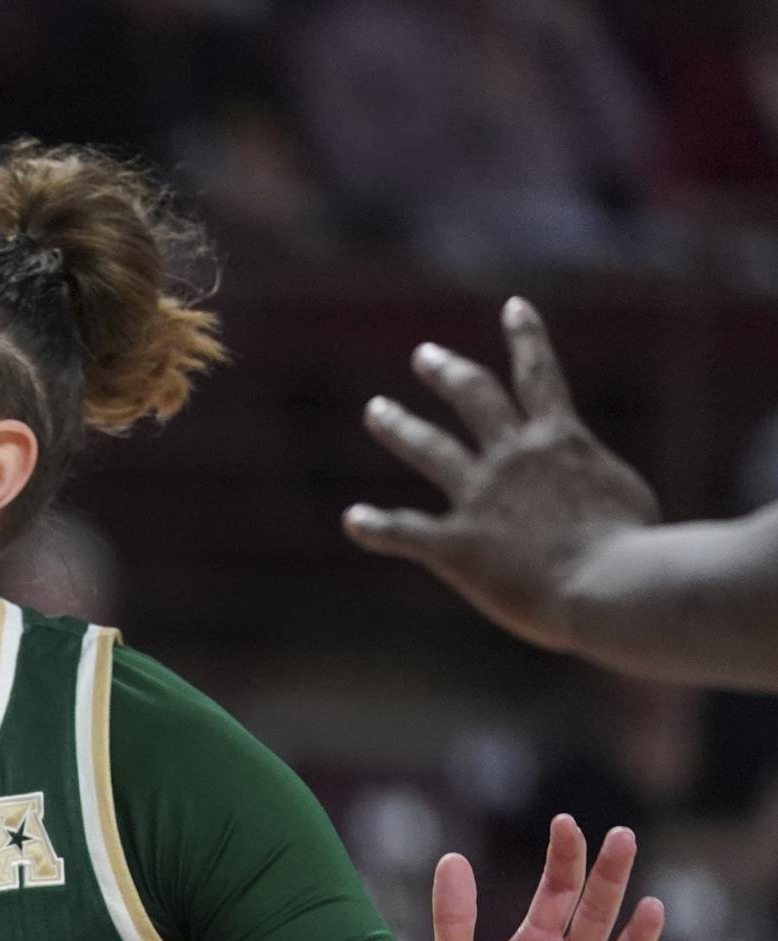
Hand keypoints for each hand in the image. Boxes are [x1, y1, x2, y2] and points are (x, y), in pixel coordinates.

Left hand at [344, 298, 659, 654]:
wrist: (611, 583)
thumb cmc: (637, 547)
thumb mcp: (626, 496)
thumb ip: (593, 481)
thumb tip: (589, 490)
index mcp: (560, 440)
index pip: (540, 376)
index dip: (527, 338)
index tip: (512, 307)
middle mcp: (513, 458)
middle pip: (473, 398)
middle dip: (447, 372)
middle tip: (423, 355)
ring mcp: (480, 497)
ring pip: (429, 448)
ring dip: (399, 425)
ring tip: (376, 409)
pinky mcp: (456, 544)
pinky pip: (404, 531)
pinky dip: (376, 526)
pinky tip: (354, 519)